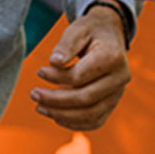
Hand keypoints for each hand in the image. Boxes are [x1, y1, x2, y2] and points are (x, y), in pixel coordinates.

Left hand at [32, 2, 131, 129]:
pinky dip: (74, 124)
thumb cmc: (90, 31)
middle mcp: (120, 79)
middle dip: (55, 100)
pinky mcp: (113, 104)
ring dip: (62, 115)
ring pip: (90, 115)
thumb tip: (54, 63)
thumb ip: (66, 45)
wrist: (109, 35)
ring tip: (40, 107)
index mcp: (112, 57)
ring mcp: (118, 94)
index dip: (57, 77)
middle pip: (85, 99)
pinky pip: (95, 121)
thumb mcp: (77, 29)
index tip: (39, 71)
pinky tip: (56, 117)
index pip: (80, 76)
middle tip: (33, 94)